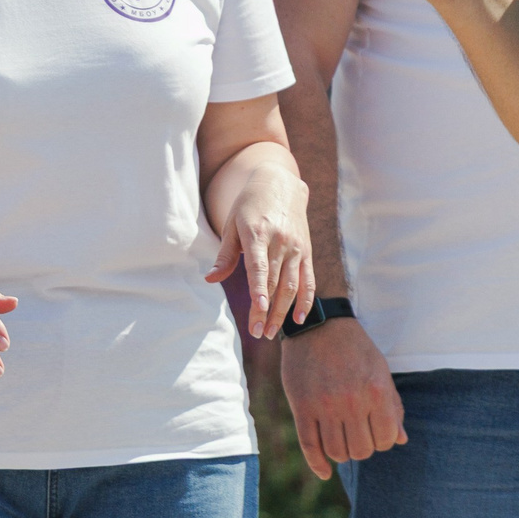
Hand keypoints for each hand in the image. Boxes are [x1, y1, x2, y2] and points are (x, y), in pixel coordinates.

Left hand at [202, 163, 313, 335]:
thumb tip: (210, 280)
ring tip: (271, 332)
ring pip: (292, 285)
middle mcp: (280, 241)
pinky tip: (298, 319)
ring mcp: (296, 248)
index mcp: (257, 233)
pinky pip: (308, 280)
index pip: (259, 266)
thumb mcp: (231, 224)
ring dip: (283, 311)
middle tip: (258, 333)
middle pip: (274, 282)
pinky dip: (305, 301)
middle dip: (267, 310)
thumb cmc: (249, 205)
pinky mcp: (306, 252)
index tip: (259, 309)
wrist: (280, 183)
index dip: (259, 289)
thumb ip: (224, 255)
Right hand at [280, 317, 407, 480]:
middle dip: (362, 447)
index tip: (375, 431)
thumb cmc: (355, 349)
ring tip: (341, 439)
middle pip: (361, 450)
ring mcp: (324, 406)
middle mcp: (351, 402)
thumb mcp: (380, 372)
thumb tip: (400, 440)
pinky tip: (325, 472)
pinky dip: (318, 465)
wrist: (318, 325)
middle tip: (357, 433)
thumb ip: (392, 407)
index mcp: (376, 393)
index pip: (386, 440)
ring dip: (342, 453)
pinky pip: (310, 446)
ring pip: (337, 452)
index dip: (383, 440)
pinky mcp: (301, 406)